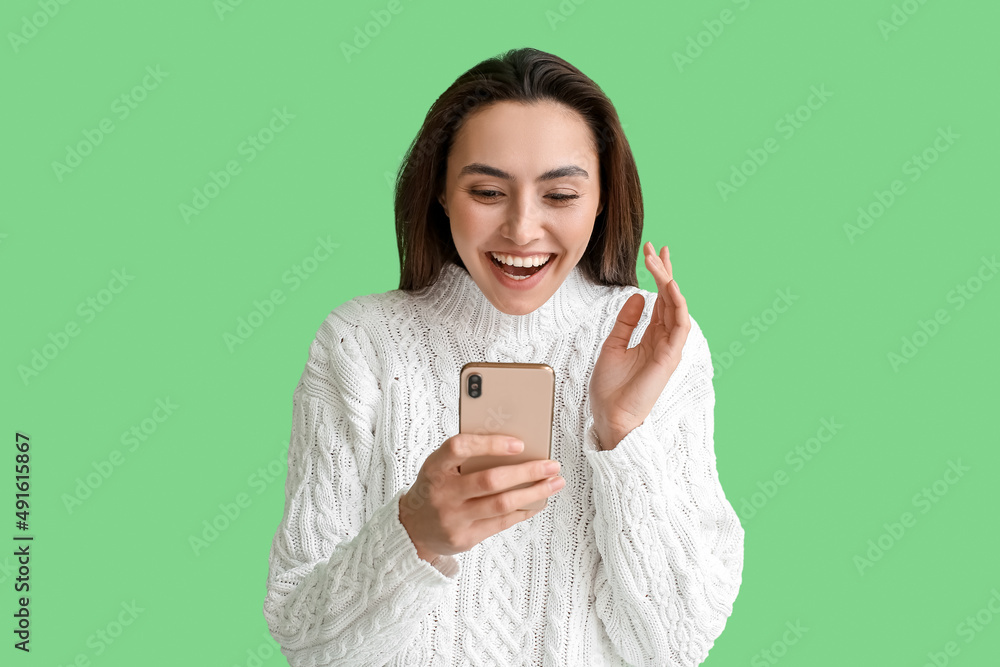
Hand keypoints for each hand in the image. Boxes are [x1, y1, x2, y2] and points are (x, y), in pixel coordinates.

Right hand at [397, 435, 564, 561]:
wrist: (412, 528)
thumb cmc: (435, 487)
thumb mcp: (440, 467)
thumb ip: (467, 457)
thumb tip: (515, 447)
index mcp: (434, 468)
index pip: (459, 448)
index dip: (489, 444)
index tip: (519, 443)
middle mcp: (442, 493)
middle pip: (490, 480)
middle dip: (527, 471)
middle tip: (552, 465)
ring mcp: (453, 518)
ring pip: (501, 504)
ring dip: (534, 493)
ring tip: (554, 483)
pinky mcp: (465, 538)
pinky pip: (502, 523)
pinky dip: (524, 510)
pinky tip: (538, 501)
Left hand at [589, 241, 690, 449]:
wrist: (609, 416)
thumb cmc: (610, 388)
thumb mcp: (613, 345)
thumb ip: (627, 322)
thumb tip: (639, 296)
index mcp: (651, 338)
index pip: (660, 301)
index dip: (659, 276)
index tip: (652, 254)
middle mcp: (664, 340)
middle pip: (672, 299)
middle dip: (666, 271)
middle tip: (658, 248)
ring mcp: (669, 348)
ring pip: (677, 307)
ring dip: (669, 281)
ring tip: (657, 261)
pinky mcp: (670, 357)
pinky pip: (680, 326)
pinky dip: (677, 304)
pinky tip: (669, 286)